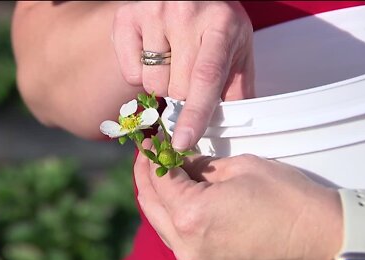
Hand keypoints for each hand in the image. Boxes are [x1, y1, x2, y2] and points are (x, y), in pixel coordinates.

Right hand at [113, 1, 254, 150]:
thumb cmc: (216, 22)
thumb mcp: (237, 48)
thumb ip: (236, 88)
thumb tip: (230, 129)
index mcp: (220, 24)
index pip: (205, 77)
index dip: (195, 113)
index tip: (184, 141)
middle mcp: (184, 13)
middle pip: (176, 88)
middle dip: (184, 94)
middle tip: (189, 73)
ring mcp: (152, 12)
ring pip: (152, 84)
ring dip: (163, 84)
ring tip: (172, 61)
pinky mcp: (126, 16)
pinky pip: (131, 73)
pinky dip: (141, 74)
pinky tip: (153, 54)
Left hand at [134, 139, 342, 259]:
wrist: (319, 238)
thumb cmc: (286, 200)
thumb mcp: (239, 168)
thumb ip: (202, 166)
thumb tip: (184, 163)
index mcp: (191, 215)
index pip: (158, 180)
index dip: (151, 157)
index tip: (150, 142)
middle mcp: (186, 243)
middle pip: (151, 204)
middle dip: (146, 175)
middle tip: (148, 155)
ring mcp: (194, 259)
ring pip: (160, 223)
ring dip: (156, 196)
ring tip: (161, 171)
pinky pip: (176, 236)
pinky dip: (171, 213)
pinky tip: (178, 196)